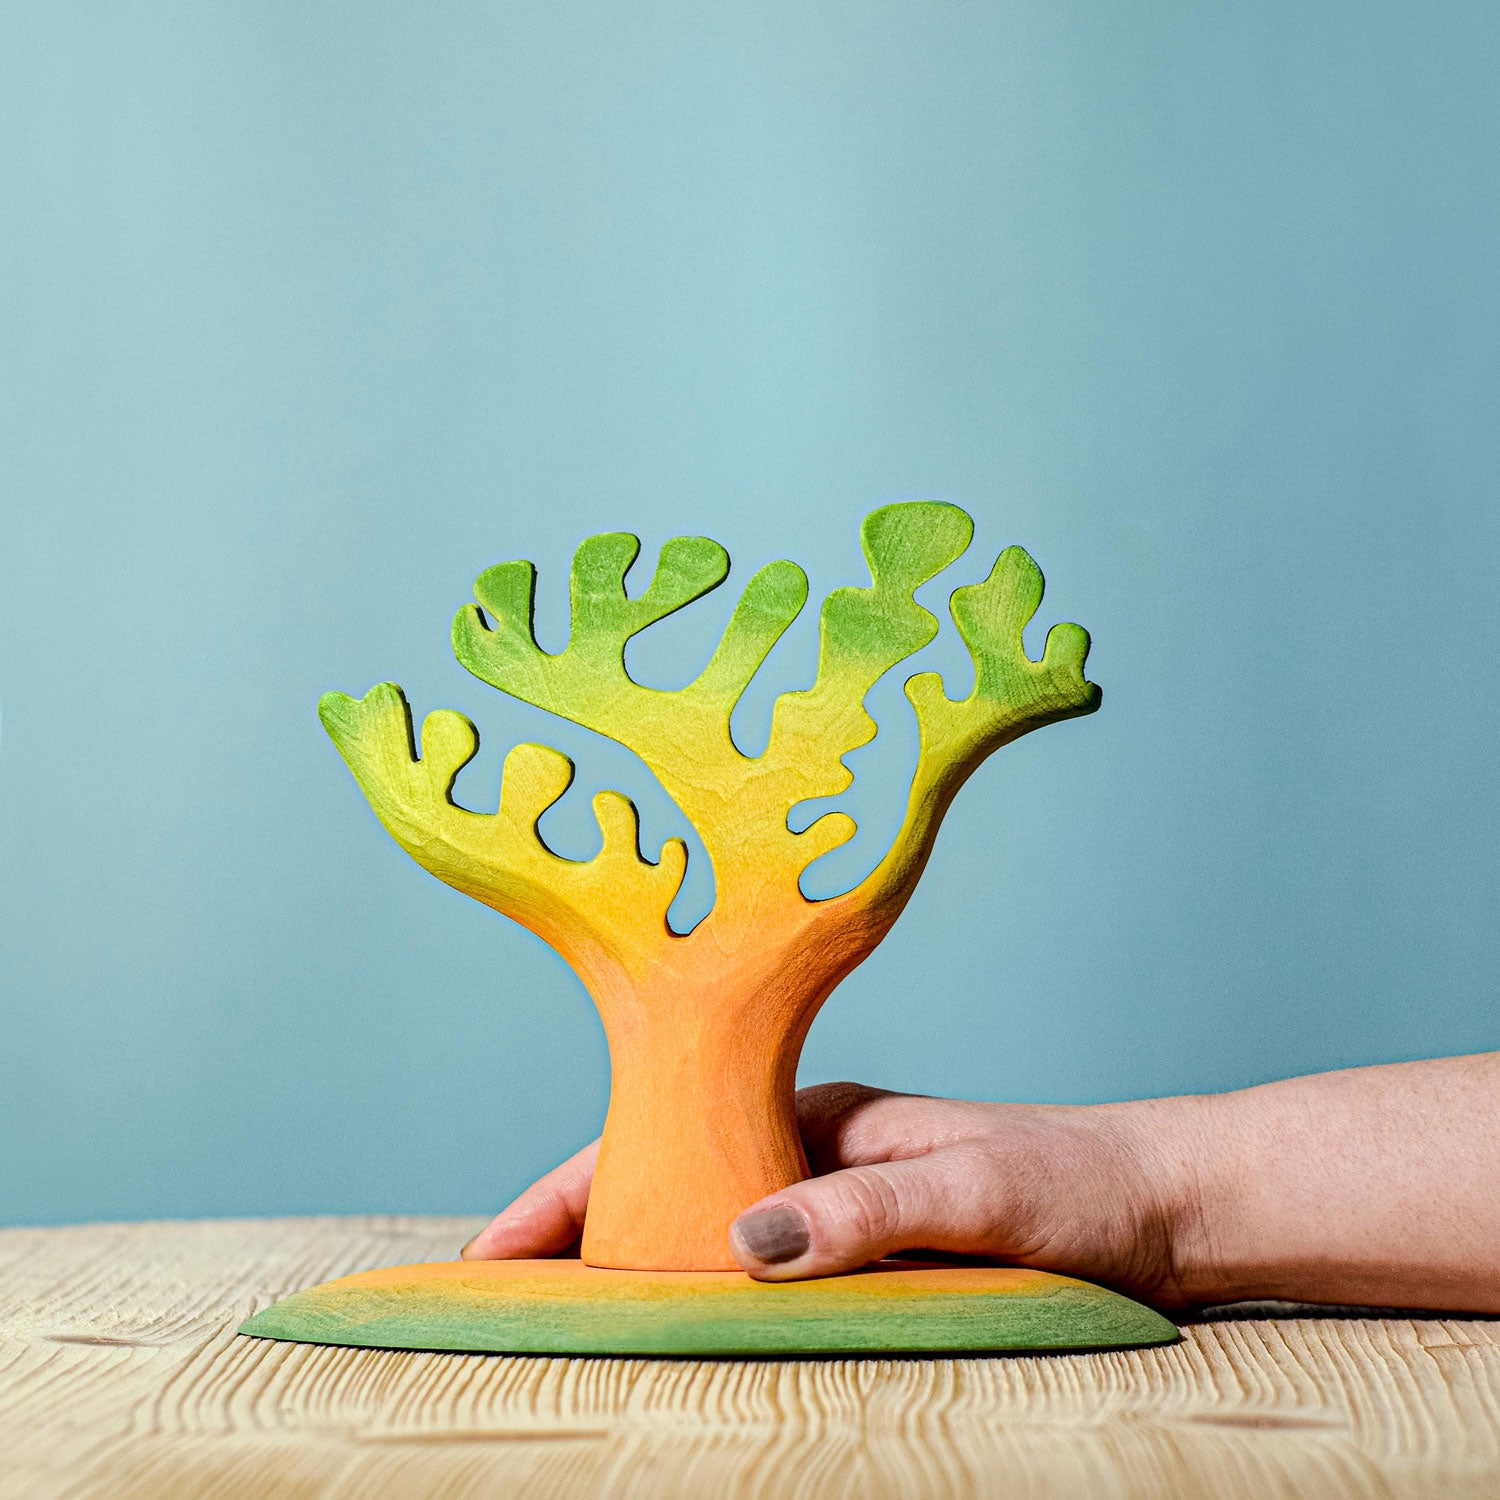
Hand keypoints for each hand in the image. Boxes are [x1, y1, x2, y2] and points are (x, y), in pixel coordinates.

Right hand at [461, 1081, 1204, 1307]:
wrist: (1167, 1207)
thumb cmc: (1080, 1185)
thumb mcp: (976, 1192)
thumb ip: (866, 1209)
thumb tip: (745, 1241)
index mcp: (822, 1114)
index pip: (667, 1136)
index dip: (574, 1191)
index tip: (496, 1249)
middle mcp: (817, 1151)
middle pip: (669, 1181)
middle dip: (583, 1228)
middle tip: (502, 1296)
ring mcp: (839, 1202)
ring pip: (707, 1229)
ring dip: (639, 1266)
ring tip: (564, 1320)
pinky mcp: (868, 1250)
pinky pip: (761, 1273)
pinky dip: (705, 1298)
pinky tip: (679, 1333)